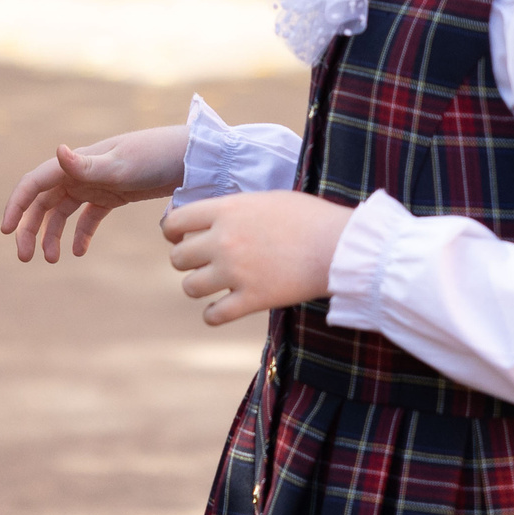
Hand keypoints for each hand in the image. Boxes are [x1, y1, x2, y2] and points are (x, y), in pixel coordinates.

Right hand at [0, 125, 187, 262]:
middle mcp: (81, 171)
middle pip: (43, 201)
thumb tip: (58, 151)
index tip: (6, 231)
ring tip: (51, 260)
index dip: (17, 205)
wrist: (192, 158)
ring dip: (52, 234)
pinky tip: (78, 252)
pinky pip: (88, 216)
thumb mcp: (122, 165)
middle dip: (30, 228)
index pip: (35, 183)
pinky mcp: (113, 194)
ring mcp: (96, 183)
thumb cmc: (155, 156)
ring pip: (63, 211)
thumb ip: (88, 164)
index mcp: (76, 161)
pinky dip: (80, 234)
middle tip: (25, 258)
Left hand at [161, 192, 354, 326]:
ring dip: (198, 287)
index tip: (180, 238)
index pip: (174, 222)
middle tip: (203, 262)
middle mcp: (224, 240)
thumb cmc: (310, 217)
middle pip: (178, 257)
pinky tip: (223, 309)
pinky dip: (214, 314)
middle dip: (187, 261)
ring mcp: (235, 272)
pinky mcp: (251, 299)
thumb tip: (217, 217)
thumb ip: (236, 209)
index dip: (173, 232)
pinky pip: (213, 315)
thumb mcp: (266, 199)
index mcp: (226, 210)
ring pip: (190, 287)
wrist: (340, 246)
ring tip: (214, 285)